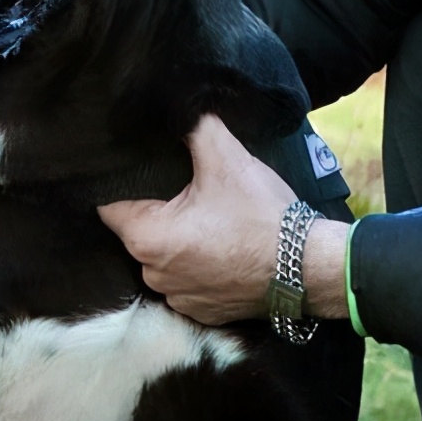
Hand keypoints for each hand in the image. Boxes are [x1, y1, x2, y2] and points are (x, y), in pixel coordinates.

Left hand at [98, 114, 298, 324]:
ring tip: (207, 221)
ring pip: (162, 257)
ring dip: (178, 241)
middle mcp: (153, 274)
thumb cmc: (262, 216)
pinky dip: (198, 266)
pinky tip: (221, 248)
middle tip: (186, 194)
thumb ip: (194, 127)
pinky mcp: (203, 312)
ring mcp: (178, 298)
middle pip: (137, 232)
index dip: (123, 187)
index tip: (142, 176)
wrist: (311, 268)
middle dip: (155, 212)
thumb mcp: (226, 158)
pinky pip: (186, 280)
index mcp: (146, 238)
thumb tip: (179, 108)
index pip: (111, 207)